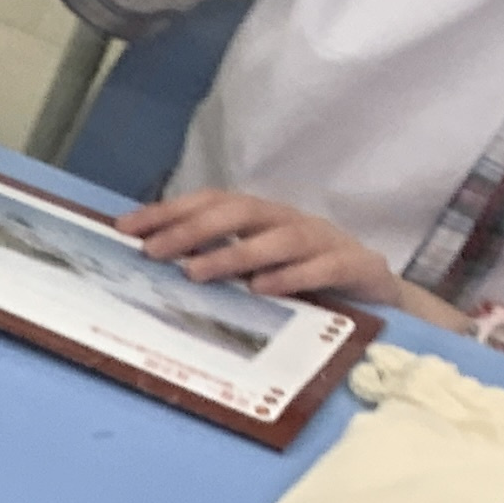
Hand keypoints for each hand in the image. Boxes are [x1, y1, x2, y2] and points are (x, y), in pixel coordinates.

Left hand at [121, 190, 411, 306]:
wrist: (377, 298)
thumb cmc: (304, 285)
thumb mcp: (255, 274)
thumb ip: (215, 265)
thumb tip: (153, 271)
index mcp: (262, 221)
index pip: (213, 204)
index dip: (170, 211)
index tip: (126, 227)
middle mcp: (290, 223)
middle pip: (241, 212)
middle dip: (194, 229)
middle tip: (154, 251)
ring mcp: (325, 242)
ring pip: (280, 239)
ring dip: (235, 254)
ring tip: (196, 272)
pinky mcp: (356, 266)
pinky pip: (324, 267)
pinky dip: (293, 276)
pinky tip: (263, 289)